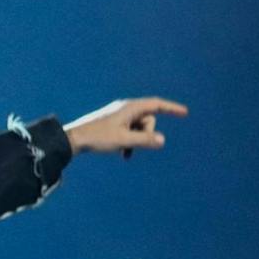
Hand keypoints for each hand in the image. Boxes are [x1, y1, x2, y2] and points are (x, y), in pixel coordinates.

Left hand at [65, 97, 187, 156]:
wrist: (74, 138)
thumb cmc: (98, 138)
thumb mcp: (123, 140)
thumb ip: (144, 140)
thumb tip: (162, 140)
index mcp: (129, 107)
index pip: (156, 105)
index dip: (171, 108)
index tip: (185, 112)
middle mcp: (125, 108)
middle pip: (148, 120)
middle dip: (146, 134)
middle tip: (130, 146)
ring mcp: (119, 115)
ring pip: (139, 128)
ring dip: (136, 141)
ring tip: (123, 152)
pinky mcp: (114, 123)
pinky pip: (130, 131)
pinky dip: (130, 141)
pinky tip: (122, 153)